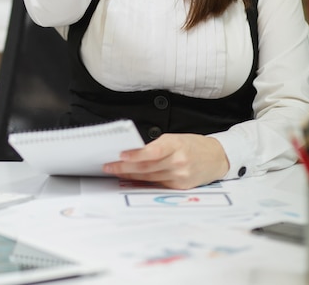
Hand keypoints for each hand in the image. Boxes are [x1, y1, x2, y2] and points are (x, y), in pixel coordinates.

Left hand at [103, 133, 228, 188]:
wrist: (217, 158)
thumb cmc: (193, 145)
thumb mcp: (176, 138)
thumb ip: (157, 146)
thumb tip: (133, 152)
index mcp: (177, 144)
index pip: (153, 151)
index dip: (136, 154)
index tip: (121, 154)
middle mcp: (178, 161)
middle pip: (147, 167)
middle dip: (125, 167)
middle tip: (108, 166)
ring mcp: (180, 176)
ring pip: (149, 177)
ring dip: (130, 175)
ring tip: (115, 171)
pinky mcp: (180, 187)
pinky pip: (157, 184)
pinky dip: (142, 182)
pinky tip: (131, 179)